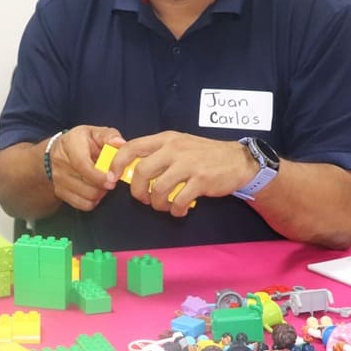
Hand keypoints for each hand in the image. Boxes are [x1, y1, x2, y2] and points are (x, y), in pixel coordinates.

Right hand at [48, 125, 124, 210]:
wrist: (60, 151)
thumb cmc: (83, 142)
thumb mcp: (95, 133)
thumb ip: (109, 136)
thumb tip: (121, 144)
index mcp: (70, 143)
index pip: (81, 164)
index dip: (98, 175)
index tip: (112, 179)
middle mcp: (60, 161)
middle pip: (86, 183)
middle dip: (104, 185)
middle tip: (112, 179)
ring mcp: (58, 178)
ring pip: (86, 196)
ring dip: (100, 193)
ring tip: (104, 184)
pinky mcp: (59, 191)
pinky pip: (82, 204)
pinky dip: (93, 201)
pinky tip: (96, 191)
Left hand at [107, 131, 254, 216]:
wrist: (238, 160)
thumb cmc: (204, 155)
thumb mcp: (179, 145)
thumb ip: (157, 152)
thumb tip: (129, 165)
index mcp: (165, 139)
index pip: (132, 147)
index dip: (117, 164)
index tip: (112, 178)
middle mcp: (174, 149)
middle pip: (141, 171)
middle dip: (136, 191)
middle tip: (143, 199)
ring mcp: (188, 164)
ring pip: (158, 189)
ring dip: (156, 203)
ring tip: (163, 206)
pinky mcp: (200, 180)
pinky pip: (178, 201)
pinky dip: (175, 210)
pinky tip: (179, 210)